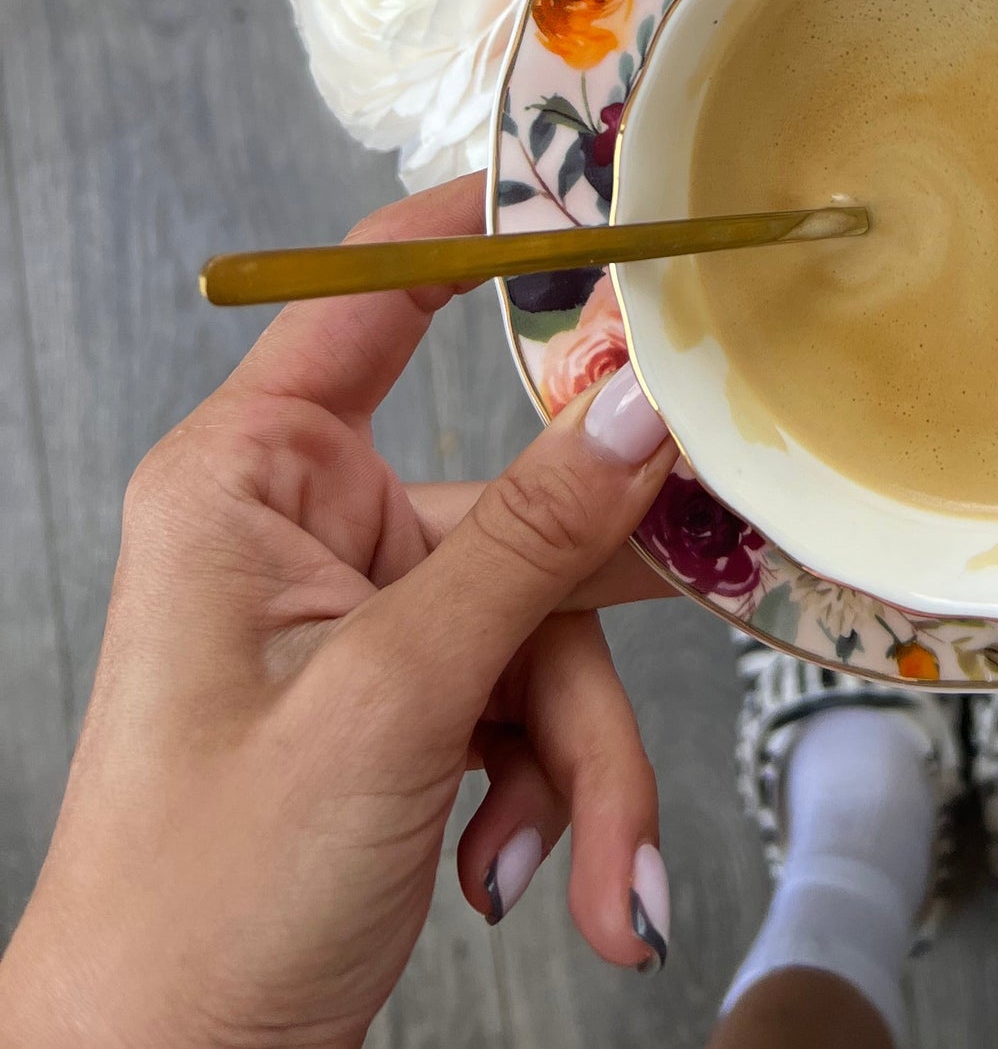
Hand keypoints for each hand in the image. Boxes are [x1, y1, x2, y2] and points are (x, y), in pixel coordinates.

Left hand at [0, 174, 679, 1048]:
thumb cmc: (201, 904)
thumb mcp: (393, 702)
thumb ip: (531, 541)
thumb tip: (640, 402)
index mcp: (250, 481)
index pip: (373, 293)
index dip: (486, 230)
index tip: (608, 198)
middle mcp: (302, 531)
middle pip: (516, 511)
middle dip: (583, 654)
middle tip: (690, 637)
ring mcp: (357, 620)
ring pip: (546, 627)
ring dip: (583, 760)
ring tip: (595, 873)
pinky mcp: (401, 701)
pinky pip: (530, 700)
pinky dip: (554, 794)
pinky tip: (531, 878)